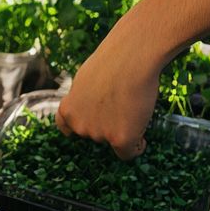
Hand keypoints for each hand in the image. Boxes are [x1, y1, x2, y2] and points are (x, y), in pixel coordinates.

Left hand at [55, 24, 161, 159]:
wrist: (131, 57)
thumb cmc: (112, 61)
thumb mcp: (86, 79)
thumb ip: (85, 98)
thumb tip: (95, 105)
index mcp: (68, 109)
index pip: (66, 128)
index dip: (81, 125)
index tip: (91, 121)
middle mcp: (79, 126)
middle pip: (95, 136)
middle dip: (106, 125)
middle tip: (121, 107)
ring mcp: (99, 134)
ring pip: (113, 142)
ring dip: (122, 132)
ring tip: (134, 108)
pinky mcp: (120, 138)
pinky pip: (129, 153)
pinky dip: (137, 147)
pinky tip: (142, 139)